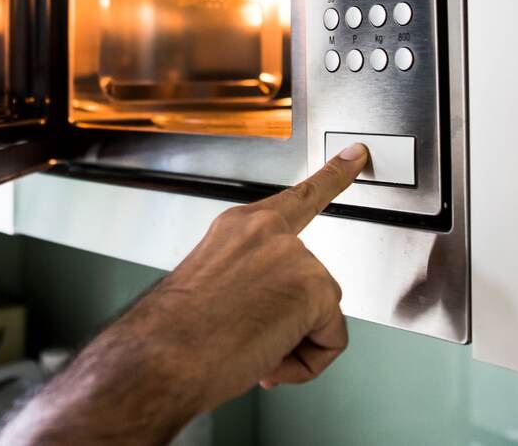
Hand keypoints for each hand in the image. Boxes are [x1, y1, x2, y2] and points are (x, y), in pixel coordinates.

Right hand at [130, 142, 368, 405]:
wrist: (163, 355)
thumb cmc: (176, 333)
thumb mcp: (212, 287)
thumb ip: (252, 280)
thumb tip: (274, 314)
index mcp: (239, 227)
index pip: (297, 197)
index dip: (333, 176)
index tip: (355, 154)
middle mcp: (267, 231)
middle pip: (312, 282)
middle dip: (290, 321)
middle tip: (246, 339)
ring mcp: (293, 254)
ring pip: (321, 314)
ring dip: (292, 344)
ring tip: (247, 348)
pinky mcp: (315, 286)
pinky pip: (332, 339)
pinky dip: (307, 362)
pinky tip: (270, 357)